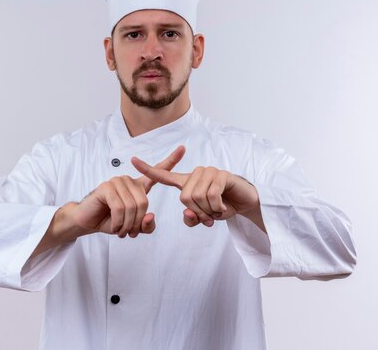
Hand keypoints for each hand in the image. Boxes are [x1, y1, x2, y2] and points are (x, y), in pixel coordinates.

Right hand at [69, 145, 185, 237]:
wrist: (87, 221)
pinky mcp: (106, 187)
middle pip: (144, 203)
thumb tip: (150, 216)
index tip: (183, 148)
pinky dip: (119, 222)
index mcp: (138, 187)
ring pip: (132, 207)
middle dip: (137, 223)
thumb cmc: (111, 221)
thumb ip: (146, 225)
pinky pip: (120, 208)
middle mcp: (129, 181)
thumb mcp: (133, 227)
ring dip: (127, 225)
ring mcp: (117, 181)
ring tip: (121, 230)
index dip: (171, 161)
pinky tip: (115, 226)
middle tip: (129, 232)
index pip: (157, 172)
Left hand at [131, 157, 260, 228]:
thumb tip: (188, 214)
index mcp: (186, 182)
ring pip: (198, 198)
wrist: (245, 202)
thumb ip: (192, 218)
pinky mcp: (221, 174)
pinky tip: (223, 206)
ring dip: (209, 211)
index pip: (163, 175)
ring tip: (217, 209)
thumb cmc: (221, 207)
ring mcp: (208, 172)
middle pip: (185, 198)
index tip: (132, 160)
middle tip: (210, 215)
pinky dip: (217, 207)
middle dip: (198, 212)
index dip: (147, 169)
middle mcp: (194, 174)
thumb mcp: (204, 217)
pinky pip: (211, 196)